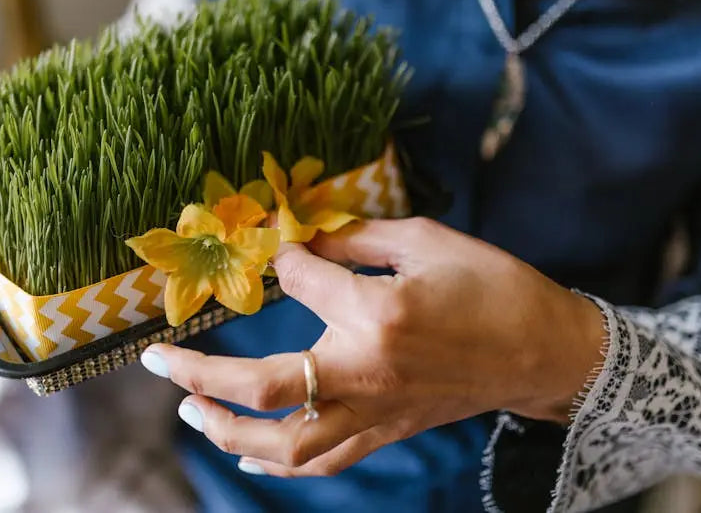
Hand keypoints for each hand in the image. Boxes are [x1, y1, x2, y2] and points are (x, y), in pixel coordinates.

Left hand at [139, 217, 604, 476]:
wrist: (543, 351)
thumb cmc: (492, 286)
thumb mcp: (425, 240)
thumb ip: (353, 239)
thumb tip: (297, 239)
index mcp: (376, 314)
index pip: (296, 281)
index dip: (276, 256)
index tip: (269, 241)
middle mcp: (365, 372)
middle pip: (263, 387)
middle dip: (199, 371)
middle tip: (156, 359)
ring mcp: (374, 413)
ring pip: (285, 444)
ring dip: (227, 431)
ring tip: (190, 409)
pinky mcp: (387, 432)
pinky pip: (324, 462)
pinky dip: (279, 462)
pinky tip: (250, 452)